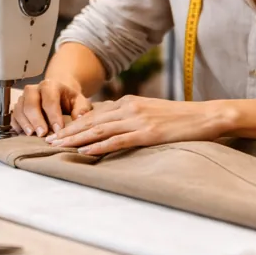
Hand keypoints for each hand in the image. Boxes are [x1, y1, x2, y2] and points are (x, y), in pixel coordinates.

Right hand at [12, 79, 91, 136]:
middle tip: (42, 134)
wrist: (58, 93)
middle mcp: (34, 90)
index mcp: (50, 86)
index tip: (58, 129)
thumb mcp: (80, 101)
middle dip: (36, 119)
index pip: (49, 100)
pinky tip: (23, 134)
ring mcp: (24, 98)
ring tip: (31, 135)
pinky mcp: (18, 107)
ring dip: (25, 123)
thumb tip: (79, 118)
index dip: (53, 115)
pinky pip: (13, 116)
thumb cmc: (68, 99)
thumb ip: (82, 108)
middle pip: (30, 103)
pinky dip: (17, 125)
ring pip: (19, 109)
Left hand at [44, 96, 229, 155]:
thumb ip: (130, 116)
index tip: (59, 131)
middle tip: (49, 140)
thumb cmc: (180, 117)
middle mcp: (130, 108)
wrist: (205, 116)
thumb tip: (111, 127)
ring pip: (100, 130)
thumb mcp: (151, 111)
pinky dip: (100, 147)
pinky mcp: (147, 133)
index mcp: (130, 102)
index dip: (74, 123)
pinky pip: (118, 140)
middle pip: (92, 121)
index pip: (95, 114)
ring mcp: (138, 120)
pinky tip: (86, 152)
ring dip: (77, 139)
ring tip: (60, 146)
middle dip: (69, 131)